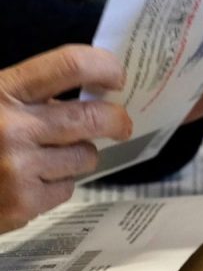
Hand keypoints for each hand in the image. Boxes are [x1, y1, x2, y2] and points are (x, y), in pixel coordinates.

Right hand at [0, 45, 131, 232]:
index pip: (69, 65)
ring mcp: (18, 168)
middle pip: (93, 117)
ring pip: (85, 156)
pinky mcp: (22, 204)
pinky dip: (56, 184)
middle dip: (116, 120)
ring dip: (79, 155)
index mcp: (1, 91)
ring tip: (51, 156)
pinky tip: (30, 181)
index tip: (117, 77)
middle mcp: (11, 128)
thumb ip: (28, 95)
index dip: (105, 68)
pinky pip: (66, 188)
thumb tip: (91, 94)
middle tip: (121, 124)